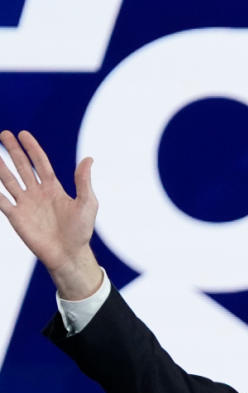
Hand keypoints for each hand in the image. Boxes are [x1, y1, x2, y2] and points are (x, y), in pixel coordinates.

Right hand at [0, 130, 101, 299]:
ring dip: (0, 166)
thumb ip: (84, 181)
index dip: (32, 148)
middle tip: (4, 133)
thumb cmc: (81, 230)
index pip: (40, 163)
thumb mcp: (87, 203)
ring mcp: (25, 204)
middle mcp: (37, 193)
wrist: (69, 254)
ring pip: (9, 180)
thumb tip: (89, 158)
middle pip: (22, 167)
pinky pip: (1, 201)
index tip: (23, 134)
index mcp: (53, 188)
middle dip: (13, 150)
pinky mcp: (16, 217)